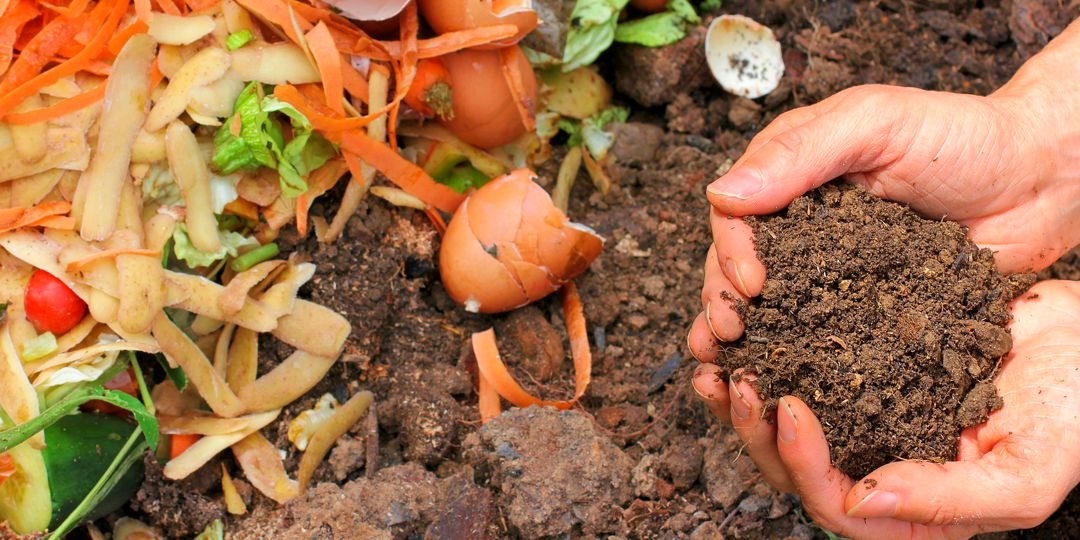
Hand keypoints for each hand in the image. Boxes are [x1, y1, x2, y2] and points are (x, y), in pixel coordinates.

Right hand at [688, 19, 1079, 358]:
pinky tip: (777, 383)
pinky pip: (820, 333)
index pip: (736, 213)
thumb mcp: (876, 124)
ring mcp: (830, 268)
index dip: (731, 250)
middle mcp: (801, 224)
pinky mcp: (862, 307)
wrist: (1040, 181)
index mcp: (791, 173)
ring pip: (770, 305)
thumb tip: (721, 194)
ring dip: (745, 337)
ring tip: (730, 369)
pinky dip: (794, 358)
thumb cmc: (963, 137)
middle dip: (724, 300)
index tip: (750, 283)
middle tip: (729, 334)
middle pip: (739, 265)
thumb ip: (801, 153)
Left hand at [692, 280, 1079, 537]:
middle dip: (755, 429)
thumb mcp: (1028, 472)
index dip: (802, 463)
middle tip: (734, 379)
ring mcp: (869, 419)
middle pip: (796, 469)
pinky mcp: (862, 371)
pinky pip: (803, 369)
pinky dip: (771, 353)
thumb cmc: (1074, 410)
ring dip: (746, 396)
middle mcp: (881, 467)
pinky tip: (747, 329)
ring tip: (718, 358)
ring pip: (787, 424)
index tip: (788, 406)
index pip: (837, 506)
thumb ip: (949, 499)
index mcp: (915, 509)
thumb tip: (861, 499)